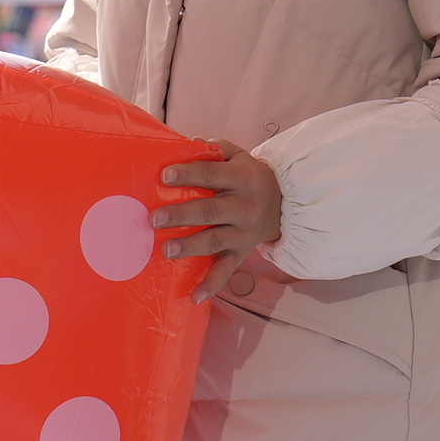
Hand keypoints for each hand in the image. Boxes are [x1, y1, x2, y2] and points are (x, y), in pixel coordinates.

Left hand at [156, 140, 281, 300]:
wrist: (284, 204)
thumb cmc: (248, 176)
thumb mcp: (239, 156)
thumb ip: (215, 149)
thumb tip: (190, 144)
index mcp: (242, 178)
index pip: (212, 174)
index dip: (189, 174)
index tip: (165, 175)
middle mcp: (245, 206)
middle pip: (210, 210)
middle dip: (182, 214)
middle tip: (155, 217)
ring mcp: (243, 233)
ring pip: (215, 240)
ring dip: (190, 246)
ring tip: (166, 249)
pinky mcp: (241, 253)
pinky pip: (226, 271)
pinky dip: (211, 285)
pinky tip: (194, 296)